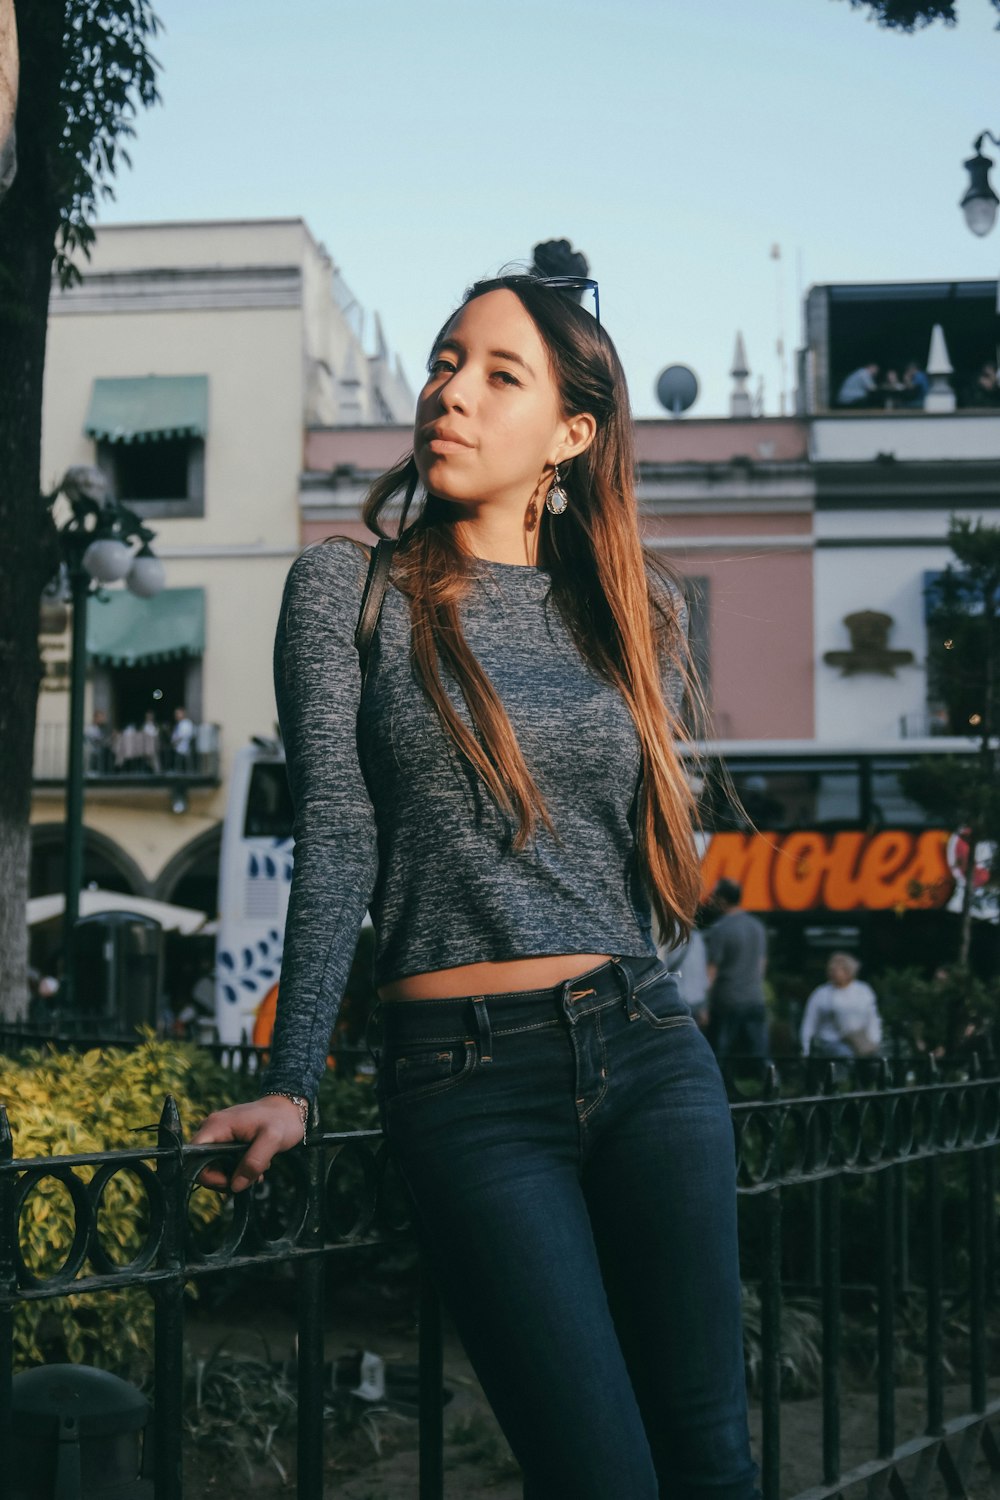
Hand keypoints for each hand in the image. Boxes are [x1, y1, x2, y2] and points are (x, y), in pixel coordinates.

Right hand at [189, 1097, 305, 1193]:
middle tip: (249, 1178)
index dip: (207, 1174)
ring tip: (257, 1170)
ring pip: (213, 1166)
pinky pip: (222, 1162)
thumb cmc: (281, 1120)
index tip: (230, 1180)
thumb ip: (254, 1162)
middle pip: (201, 1165)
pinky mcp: (226, 1141)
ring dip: (234, 1175)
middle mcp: (212, 1129)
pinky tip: (255, 1168)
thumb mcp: (272, 1140)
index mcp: (216, 1126)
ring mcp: (218, 1135)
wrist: (289, 1109)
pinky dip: (237, 1170)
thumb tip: (236, 1186)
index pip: (193, 1157)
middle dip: (224, 1178)